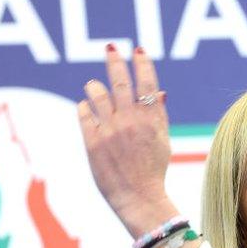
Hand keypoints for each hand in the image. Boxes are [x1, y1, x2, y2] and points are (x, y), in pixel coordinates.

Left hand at [77, 44, 176, 236]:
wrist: (139, 198)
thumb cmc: (153, 171)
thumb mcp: (163, 141)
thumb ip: (159, 115)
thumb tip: (159, 92)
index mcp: (150, 119)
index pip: (146, 82)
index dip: (142, 63)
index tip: (138, 49)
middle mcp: (129, 120)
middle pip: (120, 81)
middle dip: (115, 60)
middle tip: (111, 49)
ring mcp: (109, 130)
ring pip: (97, 94)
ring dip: (95, 86)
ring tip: (94, 87)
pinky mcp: (92, 142)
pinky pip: (83, 113)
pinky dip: (84, 106)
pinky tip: (87, 108)